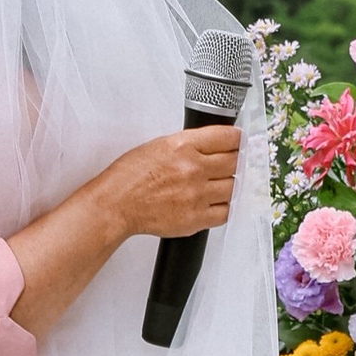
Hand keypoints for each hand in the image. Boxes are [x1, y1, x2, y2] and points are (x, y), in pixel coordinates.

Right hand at [98, 125, 242, 242]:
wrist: (116, 205)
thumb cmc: (130, 177)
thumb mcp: (159, 145)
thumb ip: (189, 144)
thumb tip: (213, 145)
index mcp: (183, 146)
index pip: (227, 137)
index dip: (238, 139)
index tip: (240, 142)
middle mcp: (193, 169)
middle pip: (235, 161)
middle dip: (236, 161)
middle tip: (233, 163)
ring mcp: (197, 195)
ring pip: (234, 187)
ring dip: (229, 184)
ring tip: (219, 184)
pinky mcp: (196, 218)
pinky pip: (226, 212)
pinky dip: (224, 207)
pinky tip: (215, 202)